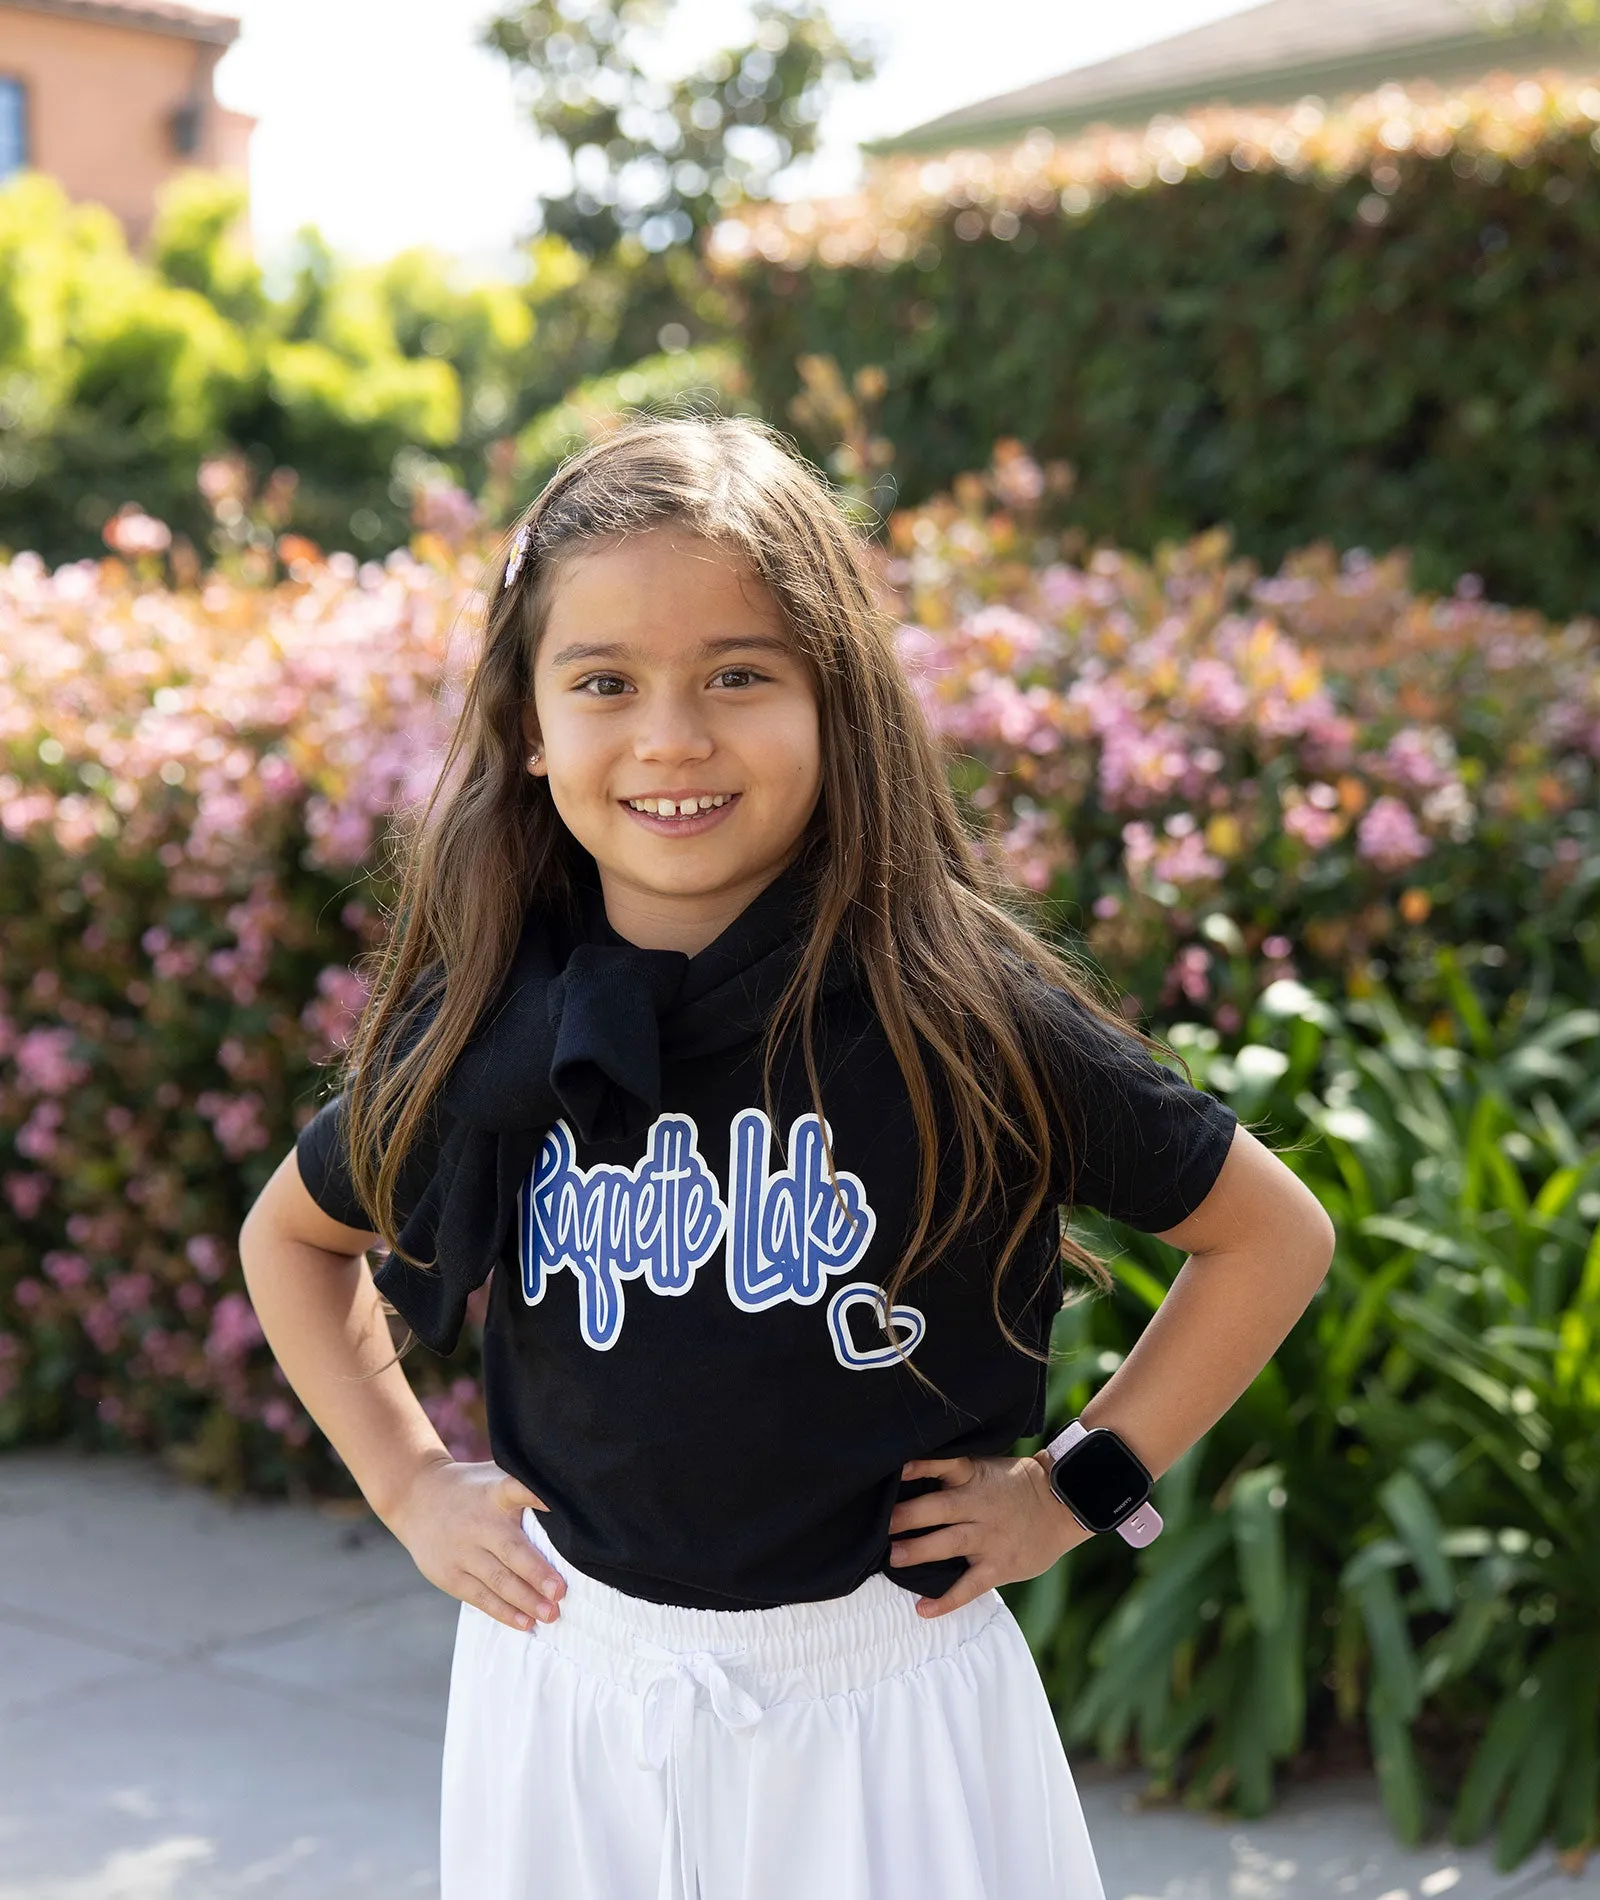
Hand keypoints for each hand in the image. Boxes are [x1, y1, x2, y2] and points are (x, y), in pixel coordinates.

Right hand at [384, 1454, 567, 1631]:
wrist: (416, 1497)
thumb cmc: (472, 1490)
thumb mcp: (494, 1477)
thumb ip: (525, 1488)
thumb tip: (572, 1501)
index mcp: (495, 1493)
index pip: (516, 1489)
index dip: (536, 1496)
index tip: (556, 1506)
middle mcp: (479, 1523)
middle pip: (511, 1550)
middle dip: (537, 1574)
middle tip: (560, 1593)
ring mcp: (462, 1551)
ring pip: (498, 1580)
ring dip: (525, 1600)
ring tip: (550, 1614)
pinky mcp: (450, 1575)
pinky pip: (481, 1597)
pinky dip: (504, 1612)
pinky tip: (525, 1622)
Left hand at [887, 1450, 1094, 1617]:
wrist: (1062, 1506)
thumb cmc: (1015, 1486)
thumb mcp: (987, 1468)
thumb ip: (955, 1474)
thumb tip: (908, 1476)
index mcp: (974, 1478)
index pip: (945, 1466)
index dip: (921, 1467)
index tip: (897, 1470)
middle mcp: (979, 1506)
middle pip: (939, 1509)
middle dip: (908, 1516)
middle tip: (881, 1525)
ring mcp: (989, 1538)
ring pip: (949, 1544)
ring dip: (920, 1550)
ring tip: (894, 1558)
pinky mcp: (998, 1566)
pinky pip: (969, 1586)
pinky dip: (946, 1600)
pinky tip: (923, 1609)